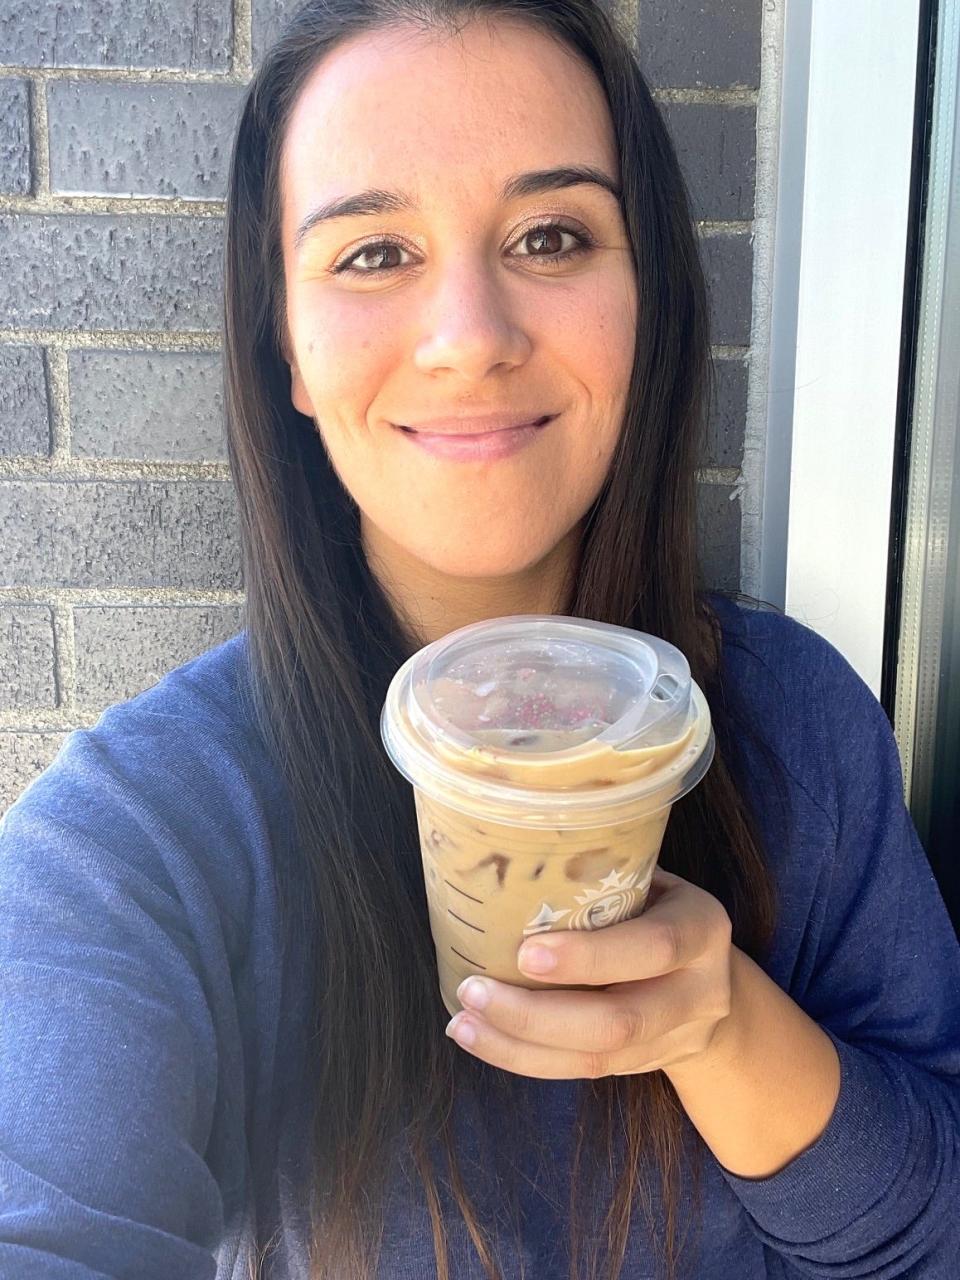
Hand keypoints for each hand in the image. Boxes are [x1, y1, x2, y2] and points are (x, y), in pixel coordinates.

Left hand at [445, 866, 735, 1078]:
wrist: (713, 983)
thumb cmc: (660, 908)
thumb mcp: (653, 881)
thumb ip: (605, 875)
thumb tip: (511, 852)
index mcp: (701, 928)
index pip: (654, 948)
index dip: (589, 957)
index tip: (525, 952)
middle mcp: (698, 992)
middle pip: (620, 1021)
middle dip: (536, 1014)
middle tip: (473, 990)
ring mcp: (674, 1038)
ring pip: (596, 1058)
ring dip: (519, 1044)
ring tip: (462, 1022)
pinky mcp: (642, 1067)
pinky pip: (582, 1072)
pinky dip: (526, 1058)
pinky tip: (480, 1036)